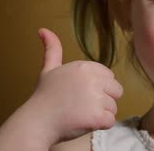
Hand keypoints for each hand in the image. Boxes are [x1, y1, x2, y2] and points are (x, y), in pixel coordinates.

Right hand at [28, 28, 122, 143]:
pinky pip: (110, 121)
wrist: (37, 122)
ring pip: (113, 107)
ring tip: (80, 114)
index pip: (109, 76)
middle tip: (82, 105)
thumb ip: (52, 49)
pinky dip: (100, 125)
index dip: (98, 87)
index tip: (81, 94)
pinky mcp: (98, 117)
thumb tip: (43, 29)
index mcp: (85, 67)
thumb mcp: (49, 69)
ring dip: (100, 114)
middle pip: (116, 90)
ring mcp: (96, 98)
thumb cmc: (44, 97)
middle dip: (103, 100)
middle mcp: (93, 80)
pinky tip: (84, 122)